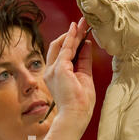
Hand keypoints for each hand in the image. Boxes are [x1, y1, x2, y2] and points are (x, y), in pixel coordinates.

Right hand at [44, 18, 95, 132]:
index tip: (82, 32)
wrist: (75, 116)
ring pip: (61, 45)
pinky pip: (65, 49)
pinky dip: (71, 38)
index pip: (64, 54)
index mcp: (57, 75)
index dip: (73, 42)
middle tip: (83, 24)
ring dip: (72, 34)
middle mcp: (51, 71)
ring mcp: (53, 70)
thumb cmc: (80, 104)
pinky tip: (77, 29)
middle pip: (58, 47)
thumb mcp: (85, 77)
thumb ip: (84, 60)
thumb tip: (87, 45)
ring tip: (82, 23)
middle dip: (71, 34)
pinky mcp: (59, 69)